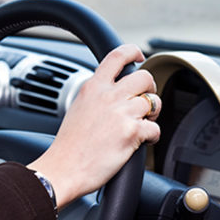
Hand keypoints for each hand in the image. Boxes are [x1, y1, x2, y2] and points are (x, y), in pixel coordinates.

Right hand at [28, 44, 160, 207]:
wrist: (64, 168)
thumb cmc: (69, 144)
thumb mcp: (79, 106)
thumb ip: (97, 94)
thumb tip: (114, 91)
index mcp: (94, 87)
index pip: (117, 56)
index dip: (132, 51)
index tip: (139, 56)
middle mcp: (109, 96)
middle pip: (144, 77)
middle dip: (150, 87)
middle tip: (145, 99)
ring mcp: (121, 113)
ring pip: (153, 102)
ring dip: (152, 114)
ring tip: (142, 123)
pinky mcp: (132, 132)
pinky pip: (155, 128)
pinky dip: (152, 136)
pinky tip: (142, 140)